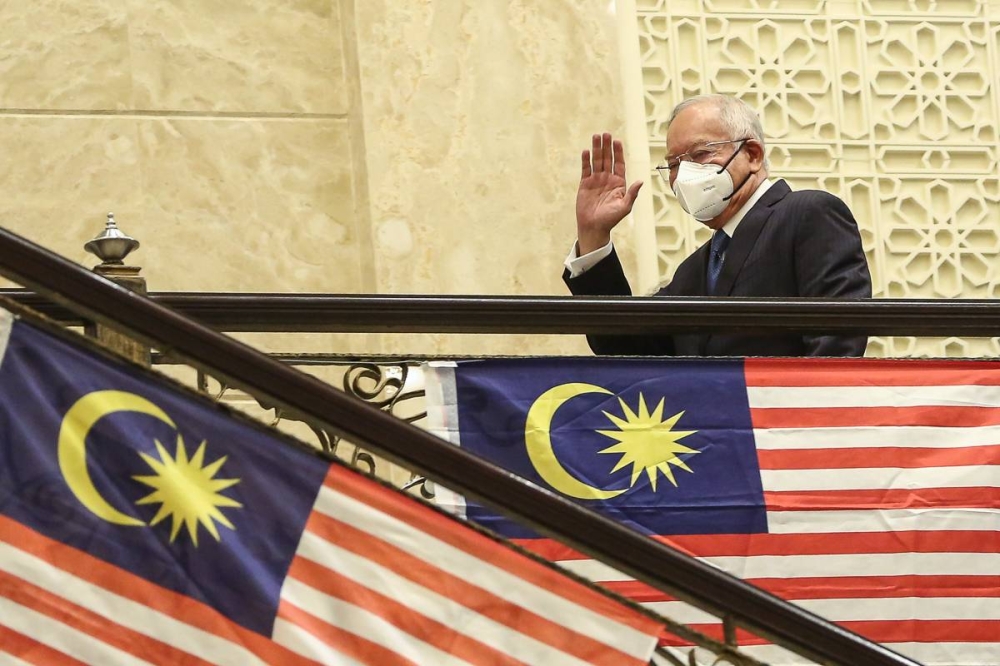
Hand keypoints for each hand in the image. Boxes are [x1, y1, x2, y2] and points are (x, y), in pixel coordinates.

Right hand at [575, 133, 642, 254]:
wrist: (594, 227)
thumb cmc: (611, 219)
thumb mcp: (624, 207)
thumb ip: (632, 194)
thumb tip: (640, 181)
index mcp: (618, 183)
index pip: (619, 163)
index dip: (618, 152)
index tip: (617, 141)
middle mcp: (607, 179)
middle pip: (607, 159)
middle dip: (607, 146)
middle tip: (605, 134)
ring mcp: (596, 180)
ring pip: (596, 161)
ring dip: (596, 149)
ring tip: (595, 137)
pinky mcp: (585, 184)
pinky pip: (586, 169)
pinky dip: (586, 160)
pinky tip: (586, 151)